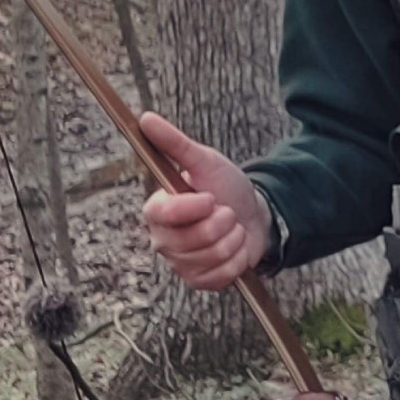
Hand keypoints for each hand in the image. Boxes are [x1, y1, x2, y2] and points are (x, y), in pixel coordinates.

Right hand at [139, 112, 271, 289]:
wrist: (253, 214)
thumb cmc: (225, 186)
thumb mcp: (204, 160)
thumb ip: (174, 143)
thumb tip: (145, 119)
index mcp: (157, 210)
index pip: (164, 214)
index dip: (193, 207)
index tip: (211, 197)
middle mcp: (162, 239)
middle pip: (193, 238)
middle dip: (222, 221)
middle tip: (226, 211)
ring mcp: (180, 263)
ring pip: (212, 255)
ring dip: (233, 238)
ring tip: (231, 227)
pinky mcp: (199, 281)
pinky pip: (222, 275)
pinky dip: (237, 259)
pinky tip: (235, 247)